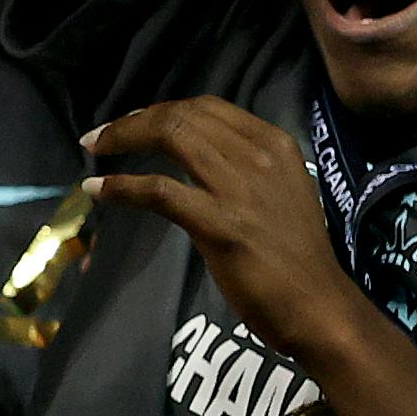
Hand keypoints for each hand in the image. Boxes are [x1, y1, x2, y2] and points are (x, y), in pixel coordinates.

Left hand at [84, 96, 366, 362]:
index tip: (134, 122)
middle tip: (103, 136)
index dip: (163, 110)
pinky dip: (122, 186)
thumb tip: (196, 159)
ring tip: (95, 148)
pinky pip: (160, 191)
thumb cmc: (298, 258)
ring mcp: (241, 188)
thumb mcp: (280, 193)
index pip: (208, 108)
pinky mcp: (221, 225)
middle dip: (135, 120)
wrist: (320, 307)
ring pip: (171, 137)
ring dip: (123, 138)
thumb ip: (245, 170)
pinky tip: (98, 189)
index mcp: (275, 143)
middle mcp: (259, 155)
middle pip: (183, 116)